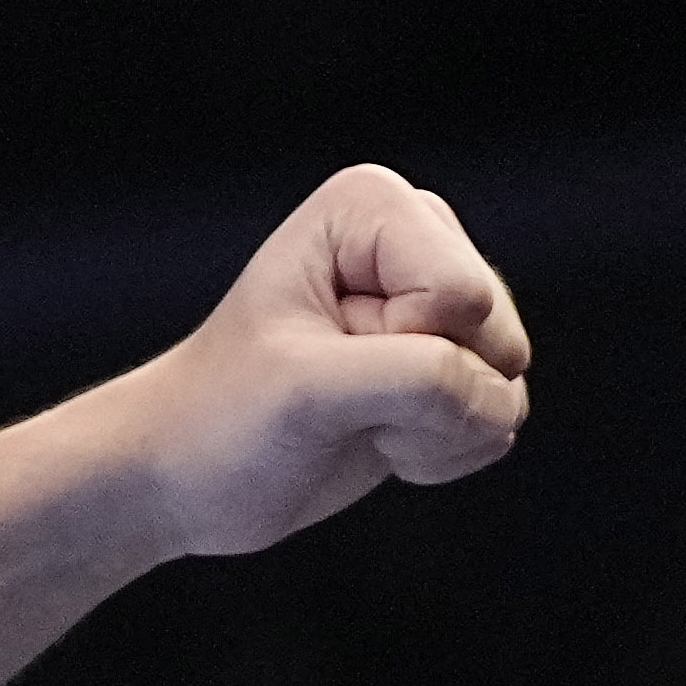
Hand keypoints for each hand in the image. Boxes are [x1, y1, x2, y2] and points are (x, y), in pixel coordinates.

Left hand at [110, 163, 531, 558]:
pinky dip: (436, 449)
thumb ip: (422, 378)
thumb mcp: (306, 389)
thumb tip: (503, 402)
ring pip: (504, 382)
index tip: (317, 353)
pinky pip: (497, 418)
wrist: (182, 479)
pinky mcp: (454, 369)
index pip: (458, 295)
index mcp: (376, 206)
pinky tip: (372, 437)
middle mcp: (421, 242)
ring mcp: (441, 309)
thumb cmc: (219, 419)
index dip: (394, 344)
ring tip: (347, 418)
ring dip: (428, 428)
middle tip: (330, 397)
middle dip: (417, 392)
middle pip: (494, 335)